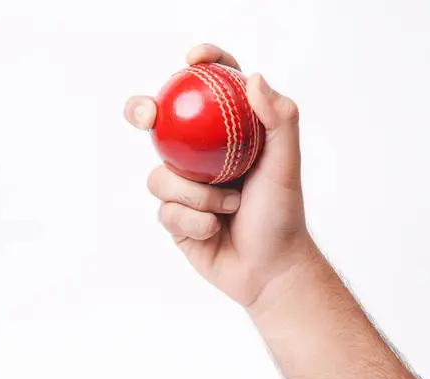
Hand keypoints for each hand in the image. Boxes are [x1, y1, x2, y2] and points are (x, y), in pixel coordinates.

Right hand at [124, 44, 317, 307]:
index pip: (212, 89)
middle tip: (150, 114)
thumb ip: (280, 120)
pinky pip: (165, 210)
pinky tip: (215, 231)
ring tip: (228, 207)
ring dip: (195, 195)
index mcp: (228, 136)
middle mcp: (201, 156)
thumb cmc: (282, 214)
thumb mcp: (286, 165)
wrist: (269, 269)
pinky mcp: (174, 217)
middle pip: (161, 122)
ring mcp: (184, 187)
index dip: (202, 65)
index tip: (193, 59)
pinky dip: (193, 221)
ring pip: (159, 175)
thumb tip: (254, 78)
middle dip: (143, 110)